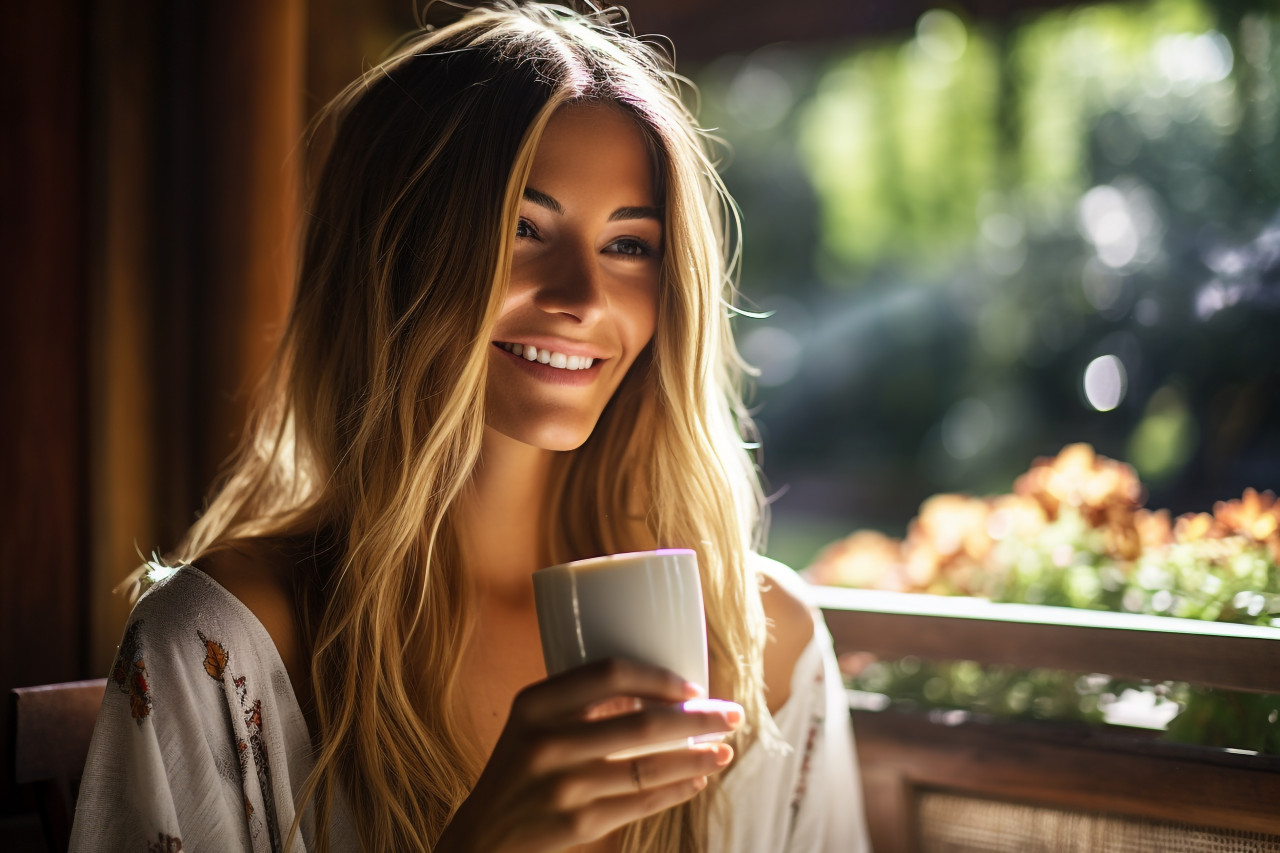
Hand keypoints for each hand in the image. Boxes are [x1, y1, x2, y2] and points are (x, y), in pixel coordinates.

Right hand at [435, 658, 741, 852]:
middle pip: (641, 724)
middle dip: (699, 720)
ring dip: (696, 758)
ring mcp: (561, 787)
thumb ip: (580, 703)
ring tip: (723, 751)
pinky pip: (641, 804)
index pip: (608, 674)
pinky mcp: (576, 825)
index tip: (692, 688)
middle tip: (732, 716)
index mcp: (534, 704)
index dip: (658, 678)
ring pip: (648, 768)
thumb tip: (661, 690)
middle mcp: (545, 742)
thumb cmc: (520, 769)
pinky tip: (696, 780)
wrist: (482, 836)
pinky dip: (676, 790)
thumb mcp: (532, 724)